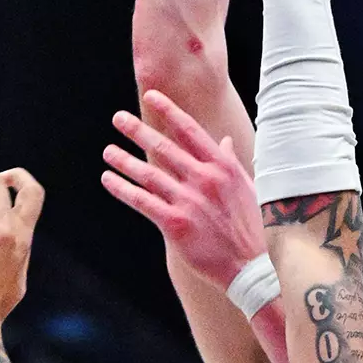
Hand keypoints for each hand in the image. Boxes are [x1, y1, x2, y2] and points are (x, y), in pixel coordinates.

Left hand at [102, 90, 264, 288]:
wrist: (254, 266)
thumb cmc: (252, 226)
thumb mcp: (246, 187)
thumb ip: (230, 162)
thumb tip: (224, 141)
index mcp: (222, 167)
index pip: (190, 131)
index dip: (168, 111)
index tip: (151, 96)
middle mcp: (204, 179)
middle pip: (164, 148)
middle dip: (137, 131)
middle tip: (118, 118)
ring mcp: (189, 201)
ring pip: (148, 174)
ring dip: (124, 161)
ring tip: (108, 151)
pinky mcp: (176, 224)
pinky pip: (142, 202)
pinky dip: (122, 189)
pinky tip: (108, 179)